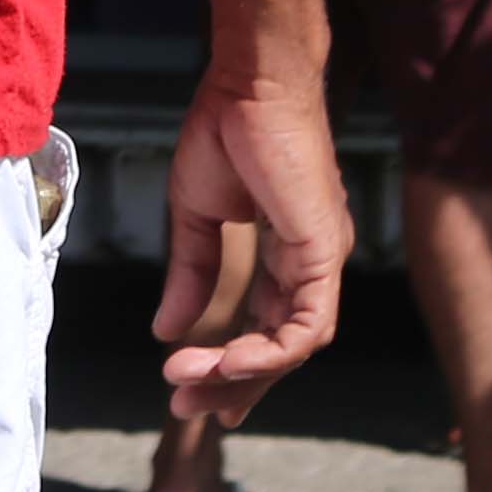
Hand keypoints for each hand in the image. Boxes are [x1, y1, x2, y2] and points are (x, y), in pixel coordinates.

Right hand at [154, 72, 349, 428]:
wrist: (249, 82)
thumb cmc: (226, 130)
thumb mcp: (196, 215)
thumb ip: (190, 274)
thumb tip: (166, 330)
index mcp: (292, 253)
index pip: (272, 328)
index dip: (237, 366)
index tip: (196, 393)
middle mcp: (314, 263)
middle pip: (283, 346)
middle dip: (234, 384)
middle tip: (187, 410)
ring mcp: (324, 260)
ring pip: (295, 345)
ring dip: (241, 372)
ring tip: (186, 383)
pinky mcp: (324, 251)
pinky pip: (306, 326)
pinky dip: (268, 352)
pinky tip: (225, 361)